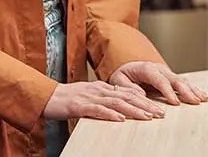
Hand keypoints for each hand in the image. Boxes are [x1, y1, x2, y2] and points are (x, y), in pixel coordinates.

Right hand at [41, 80, 164, 121]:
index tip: (158, 109)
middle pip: (127, 97)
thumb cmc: (68, 99)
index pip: (129, 93)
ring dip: (133, 110)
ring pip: (116, 103)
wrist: (47, 96)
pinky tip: (121, 119)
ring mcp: (90, 97)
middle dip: (145, 106)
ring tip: (147, 117)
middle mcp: (100, 90)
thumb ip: (105, 100)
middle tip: (160, 114)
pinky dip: (110, 114)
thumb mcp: (90, 97)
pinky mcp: (80, 106)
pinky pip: (98, 110)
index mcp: (103, 88)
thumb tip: (120, 108)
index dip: (145, 101)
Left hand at [109, 61, 207, 105]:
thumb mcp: (118, 80)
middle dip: (186, 91)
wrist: (127, 67)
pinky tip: (202, 95)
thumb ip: (127, 86)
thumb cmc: (123, 75)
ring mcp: (166, 73)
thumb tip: (140, 93)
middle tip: (194, 101)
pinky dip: (193, 89)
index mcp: (147, 68)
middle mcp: (159, 69)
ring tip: (202, 99)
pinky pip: (183, 83)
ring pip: (182, 80)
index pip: (160, 80)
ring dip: (193, 90)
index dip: (169, 92)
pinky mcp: (170, 78)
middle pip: (175, 80)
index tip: (175, 103)